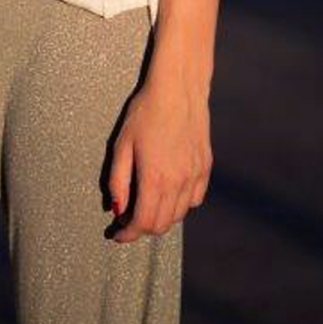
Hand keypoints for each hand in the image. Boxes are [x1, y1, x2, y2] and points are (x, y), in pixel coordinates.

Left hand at [106, 75, 212, 243]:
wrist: (178, 89)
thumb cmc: (145, 113)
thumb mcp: (122, 144)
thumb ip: (118, 181)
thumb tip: (117, 209)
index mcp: (155, 179)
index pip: (143, 223)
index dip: (127, 234)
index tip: (117, 234)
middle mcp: (179, 183)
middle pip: (162, 224)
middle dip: (142, 228)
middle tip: (127, 218)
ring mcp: (195, 176)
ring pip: (179, 215)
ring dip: (161, 218)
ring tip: (146, 204)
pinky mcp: (205, 167)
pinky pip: (195, 199)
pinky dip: (181, 205)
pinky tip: (169, 192)